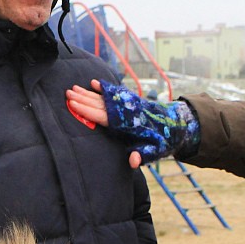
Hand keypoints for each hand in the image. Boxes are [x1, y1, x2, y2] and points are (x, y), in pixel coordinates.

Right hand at [66, 79, 197, 166]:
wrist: (177, 126)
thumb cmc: (162, 141)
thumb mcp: (154, 152)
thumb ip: (142, 156)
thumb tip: (133, 160)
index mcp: (128, 124)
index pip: (105, 116)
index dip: (88, 111)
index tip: (74, 105)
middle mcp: (126, 111)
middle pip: (101, 104)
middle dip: (84, 99)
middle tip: (67, 94)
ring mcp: (128, 104)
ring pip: (105, 98)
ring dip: (88, 93)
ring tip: (73, 88)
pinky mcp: (130, 101)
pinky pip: (115, 93)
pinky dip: (104, 88)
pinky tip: (94, 83)